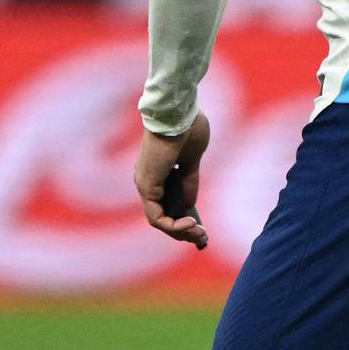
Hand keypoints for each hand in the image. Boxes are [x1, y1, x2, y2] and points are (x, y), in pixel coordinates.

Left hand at [134, 112, 210, 250]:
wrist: (179, 112)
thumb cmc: (188, 127)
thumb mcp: (193, 159)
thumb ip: (190, 180)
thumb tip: (190, 203)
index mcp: (159, 173)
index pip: (167, 203)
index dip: (184, 218)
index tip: (201, 227)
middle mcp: (148, 181)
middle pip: (163, 217)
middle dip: (184, 231)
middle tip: (202, 238)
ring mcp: (146, 184)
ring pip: (159, 220)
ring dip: (180, 231)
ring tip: (199, 234)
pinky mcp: (147, 186)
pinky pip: (156, 217)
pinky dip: (173, 225)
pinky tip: (191, 223)